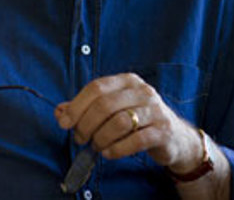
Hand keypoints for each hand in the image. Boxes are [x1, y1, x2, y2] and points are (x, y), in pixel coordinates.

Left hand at [54, 73, 201, 170]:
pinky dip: (117, 149)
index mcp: (128, 80)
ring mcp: (155, 110)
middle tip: (81, 139)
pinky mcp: (163, 130)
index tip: (65, 123)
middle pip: (105, 105)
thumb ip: (86, 108)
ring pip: (119, 122)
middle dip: (86, 125)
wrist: (173, 136)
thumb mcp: (113, 109)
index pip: (97, 87)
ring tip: (97, 146)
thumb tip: (60, 112)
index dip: (77, 106)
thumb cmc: (137, 120)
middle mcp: (143, 91)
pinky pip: (136, 140)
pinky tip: (109, 153)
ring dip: (101, 139)